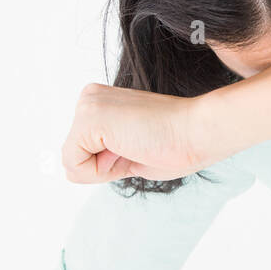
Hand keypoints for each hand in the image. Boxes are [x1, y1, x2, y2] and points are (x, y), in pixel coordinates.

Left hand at [61, 83, 222, 183]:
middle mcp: (90, 98)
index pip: (83, 152)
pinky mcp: (89, 118)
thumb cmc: (176, 145)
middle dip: (104, 166)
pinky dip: (99, 171)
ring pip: (72, 162)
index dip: (110, 165)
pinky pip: (73, 164)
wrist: (199, 131)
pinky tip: (128, 148)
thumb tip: (72, 170)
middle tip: (139, 148)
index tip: (140, 147)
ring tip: (135, 147)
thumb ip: (103, 157)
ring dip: (104, 168)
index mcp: (101, 103)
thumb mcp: (128, 155)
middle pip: (74, 156)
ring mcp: (88, 105)